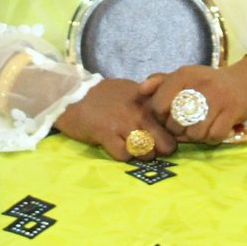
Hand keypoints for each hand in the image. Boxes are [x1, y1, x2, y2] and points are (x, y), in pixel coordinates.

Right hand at [55, 77, 176, 162]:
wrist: (72, 94)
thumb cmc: (105, 94)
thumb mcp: (133, 89)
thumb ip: (152, 101)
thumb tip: (170, 114)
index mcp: (149, 100)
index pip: (173, 124)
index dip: (171, 135)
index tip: (163, 137)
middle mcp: (140, 112)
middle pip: (166, 145)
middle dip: (159, 150)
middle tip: (149, 148)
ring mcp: (124, 124)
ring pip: (147, 153)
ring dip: (140, 155)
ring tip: (130, 147)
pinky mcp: (107, 134)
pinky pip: (124, 156)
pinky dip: (122, 156)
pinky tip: (116, 146)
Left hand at [140, 56, 246, 144]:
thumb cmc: (212, 83)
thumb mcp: (187, 76)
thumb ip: (161, 81)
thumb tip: (140, 90)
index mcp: (184, 74)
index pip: (159, 105)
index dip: (161, 118)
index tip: (171, 117)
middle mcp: (199, 84)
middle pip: (176, 124)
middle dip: (180, 130)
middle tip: (189, 124)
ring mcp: (217, 98)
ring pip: (194, 133)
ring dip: (197, 136)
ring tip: (202, 127)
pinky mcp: (233, 111)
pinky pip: (213, 136)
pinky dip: (213, 138)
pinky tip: (215, 129)